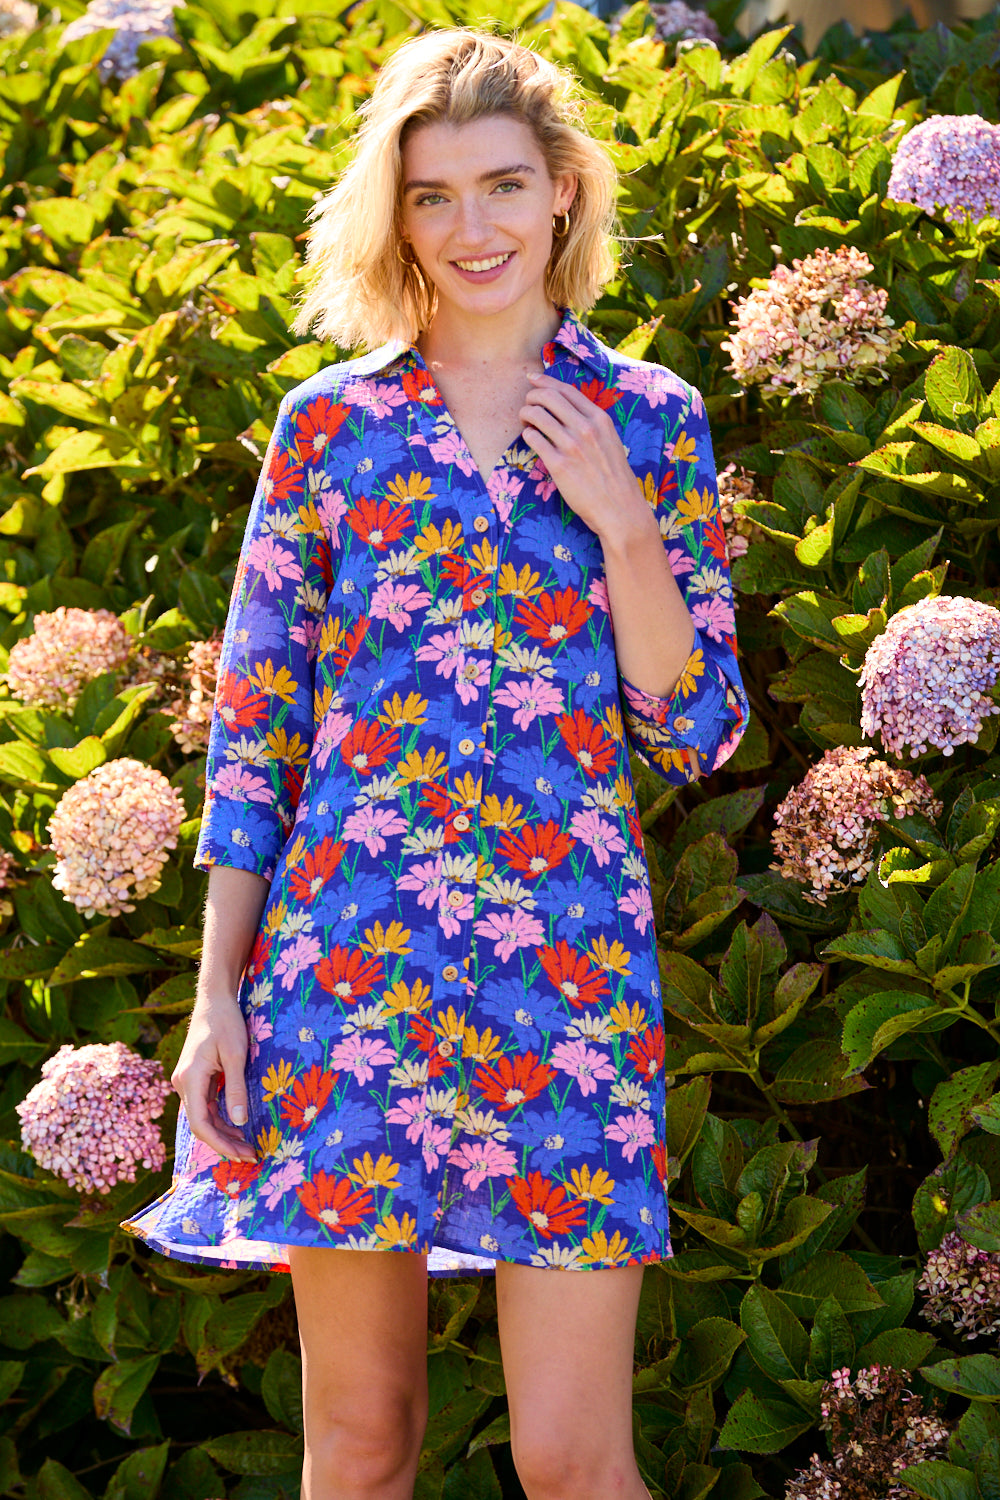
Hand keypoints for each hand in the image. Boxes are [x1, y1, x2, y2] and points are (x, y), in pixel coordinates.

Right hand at [171, 995, 256, 1163]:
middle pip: (200, 1123)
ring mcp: (187, 1082)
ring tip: (247, 1145)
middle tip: (250, 1155)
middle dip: (224, 1143)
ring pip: (202, 1116)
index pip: (200, 1123)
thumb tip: (240, 1121)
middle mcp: (182, 1084)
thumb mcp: (236, 1055)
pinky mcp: (194, 1079)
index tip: (242, 1154)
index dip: (220, 1143)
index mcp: (190, 1079)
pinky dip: (220, 1118)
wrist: (214, 1000)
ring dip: (223, 1132)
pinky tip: (238, 1126)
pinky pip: (205, 1105)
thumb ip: (236, 1088)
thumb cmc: (226, 1023)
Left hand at [519, 373, 652, 541]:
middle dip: (532, 396)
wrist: (619, 509)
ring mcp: (572, 446)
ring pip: (537, 415)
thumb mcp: (611, 442)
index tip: (533, 378)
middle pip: (549, 397)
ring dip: (525, 414)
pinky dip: (527, 435)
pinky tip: (529, 439)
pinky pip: (534, 439)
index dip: (546, 381)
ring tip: (525, 421)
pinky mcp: (559, 465)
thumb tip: (568, 412)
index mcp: (600, 420)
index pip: (567, 390)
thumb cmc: (615, 479)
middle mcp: (586, 428)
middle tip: (527, 403)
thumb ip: (592, 426)